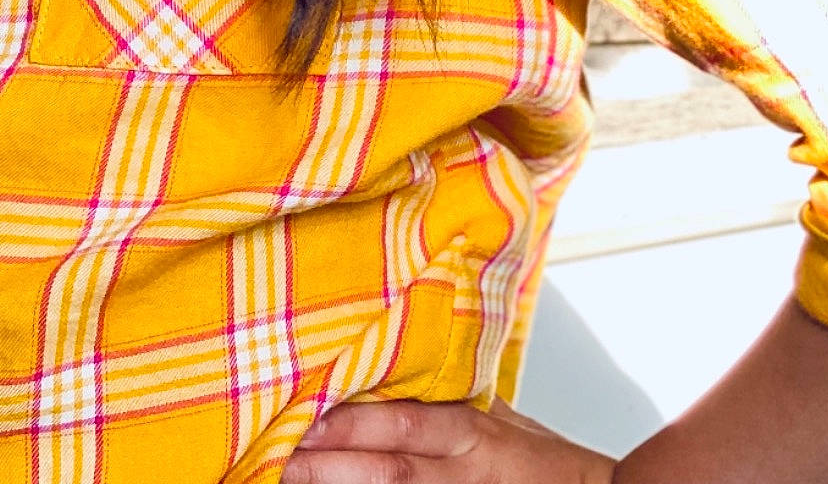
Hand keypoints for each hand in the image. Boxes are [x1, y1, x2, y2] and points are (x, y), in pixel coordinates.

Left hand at [283, 397, 615, 483]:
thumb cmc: (545, 462)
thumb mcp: (502, 416)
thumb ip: (450, 392)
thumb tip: (397, 355)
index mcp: (472, 432)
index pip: (404, 422)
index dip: (352, 420)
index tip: (304, 410)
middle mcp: (464, 473)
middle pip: (389, 469)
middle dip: (332, 464)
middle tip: (281, 454)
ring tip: (294, 479)